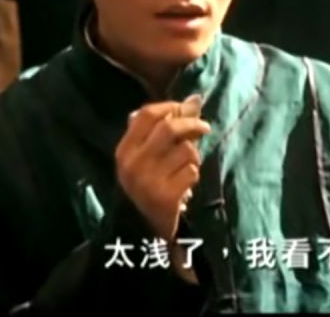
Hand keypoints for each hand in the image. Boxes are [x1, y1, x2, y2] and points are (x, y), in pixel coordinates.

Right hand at [115, 95, 208, 240]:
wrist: (142, 230)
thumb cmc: (148, 186)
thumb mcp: (145, 157)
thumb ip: (165, 128)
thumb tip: (195, 99)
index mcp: (124, 150)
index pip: (147, 114)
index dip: (170, 107)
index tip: (185, 109)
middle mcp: (133, 163)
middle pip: (169, 128)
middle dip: (192, 125)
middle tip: (204, 128)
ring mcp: (148, 180)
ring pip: (185, 150)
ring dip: (193, 157)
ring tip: (187, 168)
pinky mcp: (165, 196)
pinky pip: (192, 171)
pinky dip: (193, 176)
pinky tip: (185, 185)